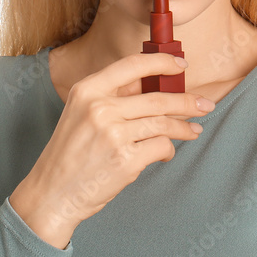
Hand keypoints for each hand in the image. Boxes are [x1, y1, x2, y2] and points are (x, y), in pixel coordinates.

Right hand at [9, 53, 212, 247]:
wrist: (51, 194)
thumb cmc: (69, 154)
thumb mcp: (81, 113)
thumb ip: (113, 97)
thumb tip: (157, 84)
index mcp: (88, 90)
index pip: (133, 65)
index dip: (162, 62)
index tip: (181, 65)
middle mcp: (100, 108)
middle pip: (158, 97)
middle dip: (187, 102)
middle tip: (205, 105)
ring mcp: (113, 134)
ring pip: (164, 123)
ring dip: (184, 128)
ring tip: (194, 130)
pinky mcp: (125, 160)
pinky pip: (161, 147)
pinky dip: (168, 150)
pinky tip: (165, 154)